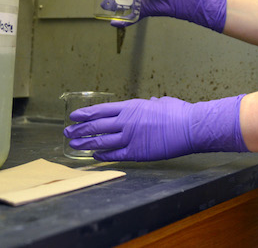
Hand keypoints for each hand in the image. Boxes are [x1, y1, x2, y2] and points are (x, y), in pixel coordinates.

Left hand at [63, 95, 246, 161]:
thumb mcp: (162, 102)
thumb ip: (152, 103)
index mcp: (131, 107)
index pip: (101, 110)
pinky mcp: (136, 152)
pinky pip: (115, 155)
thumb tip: (151, 102)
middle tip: (68, 132)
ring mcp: (130, 138)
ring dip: (85, 143)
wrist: (189, 127)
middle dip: (79, 129)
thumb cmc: (178, 113)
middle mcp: (126, 121)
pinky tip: (94, 156)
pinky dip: (102, 155)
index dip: (85, 114)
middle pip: (96, 126)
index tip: (74, 116)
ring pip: (101, 141)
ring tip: (74, 146)